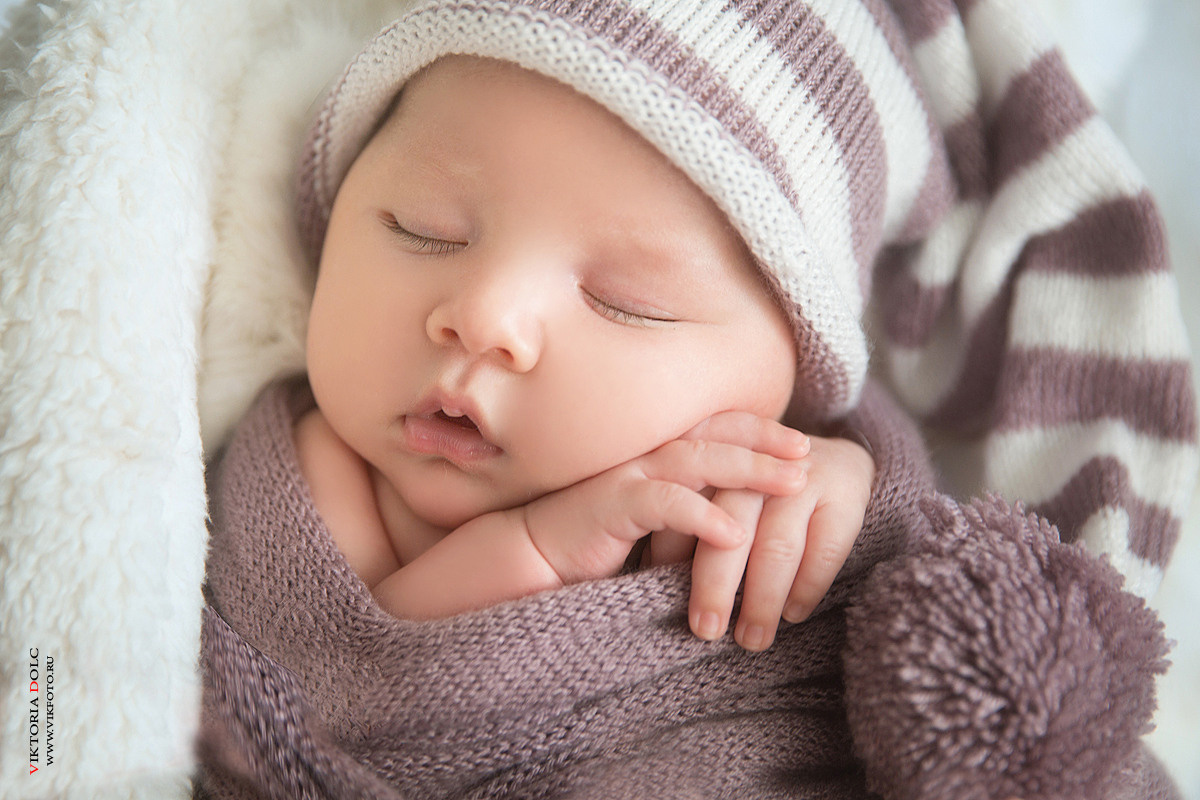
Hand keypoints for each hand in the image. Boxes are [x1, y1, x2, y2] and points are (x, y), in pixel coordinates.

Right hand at [520, 417, 809, 586]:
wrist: (535, 554)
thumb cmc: (597, 540)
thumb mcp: (654, 518)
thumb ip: (689, 505)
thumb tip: (742, 516)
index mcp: (657, 453)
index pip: (715, 428)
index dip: (759, 430)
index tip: (800, 444)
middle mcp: (646, 455)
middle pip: (716, 436)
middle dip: (766, 441)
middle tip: (808, 452)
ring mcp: (629, 475)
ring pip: (699, 462)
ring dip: (750, 471)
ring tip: (793, 484)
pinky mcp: (612, 506)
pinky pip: (664, 504)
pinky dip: (702, 516)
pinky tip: (735, 532)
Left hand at [646, 415, 875, 650]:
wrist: (839, 462)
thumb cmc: (763, 496)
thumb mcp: (723, 493)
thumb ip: (691, 524)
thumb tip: (650, 581)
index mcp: (717, 460)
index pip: (686, 502)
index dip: (669, 550)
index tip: (658, 592)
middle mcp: (758, 466)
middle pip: (731, 524)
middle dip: (716, 582)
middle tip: (706, 630)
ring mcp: (805, 478)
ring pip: (778, 544)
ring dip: (763, 597)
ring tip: (751, 639)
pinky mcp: (845, 496)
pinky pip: (826, 549)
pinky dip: (808, 586)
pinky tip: (794, 614)